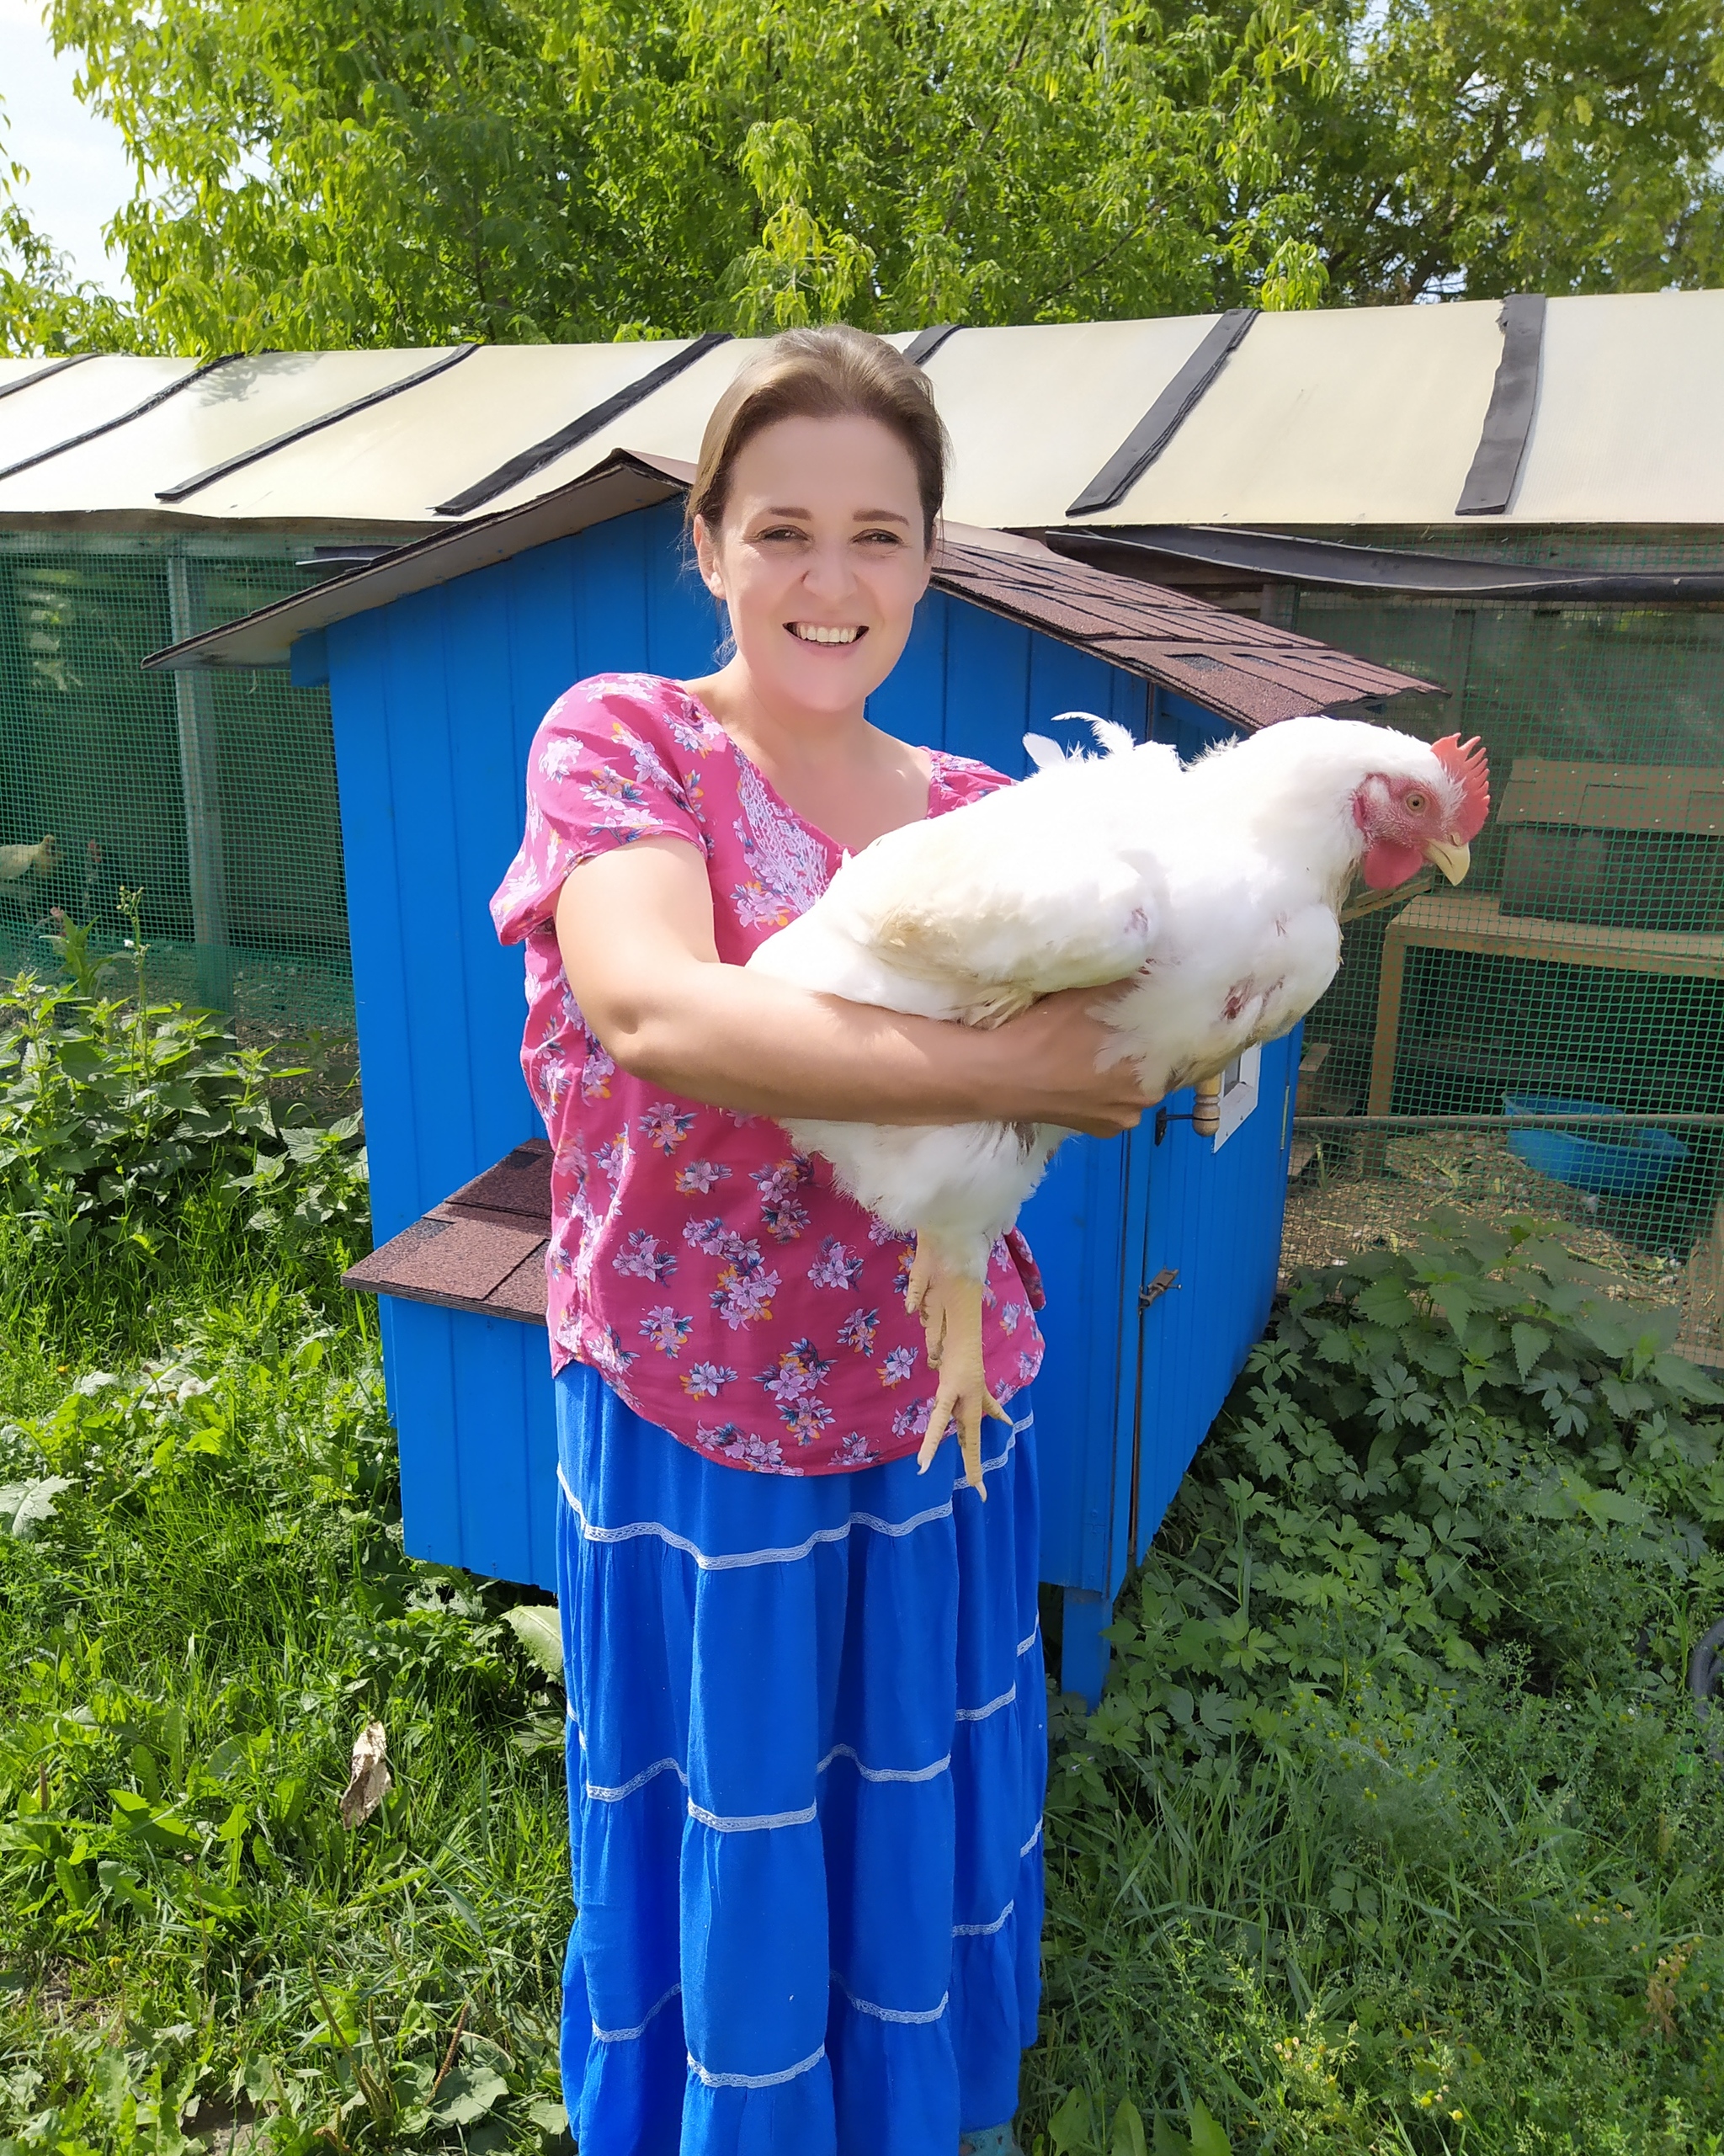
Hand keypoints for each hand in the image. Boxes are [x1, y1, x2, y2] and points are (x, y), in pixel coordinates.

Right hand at [987, 981, 1157, 1136]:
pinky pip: (1110, 1106)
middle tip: (1116, 1029)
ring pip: (1130, 1088)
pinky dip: (1102, 1092)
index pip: (1172, 1045)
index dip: (1160, 1026)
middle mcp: (1144, 1103)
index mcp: (1153, 1070)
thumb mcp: (1093, 993)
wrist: (999, 1075)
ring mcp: (1118, 1122)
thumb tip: (1153, 965)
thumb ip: (1130, 982)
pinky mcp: (1096, 1132)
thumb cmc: (1048, 1031)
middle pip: (1154, 1068)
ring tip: (1093, 1053)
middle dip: (1139, 1049)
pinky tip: (1082, 1076)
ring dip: (1120, 1072)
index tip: (1146, 1013)